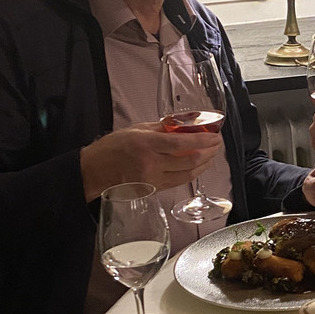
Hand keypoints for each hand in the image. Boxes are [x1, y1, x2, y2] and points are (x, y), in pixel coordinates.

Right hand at [80, 122, 222, 201]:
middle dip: (209, 152)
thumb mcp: (137, 129)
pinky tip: (198, 166)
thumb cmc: (114, 146)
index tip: (215, 137)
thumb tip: (185, 123)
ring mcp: (153, 179)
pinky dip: (192, 173)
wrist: (96, 170)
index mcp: (147, 144)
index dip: (203, 140)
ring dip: (204, 164)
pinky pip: (179, 181)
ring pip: (188, 174)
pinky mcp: (154, 190)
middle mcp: (151, 163)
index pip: (181, 143)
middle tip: (217, 144)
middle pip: (189, 160)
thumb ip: (162, 127)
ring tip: (212, 154)